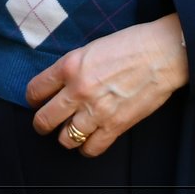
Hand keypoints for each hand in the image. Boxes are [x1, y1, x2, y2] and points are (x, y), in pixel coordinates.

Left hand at [25, 15, 188, 157]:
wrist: (161, 54)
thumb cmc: (129, 45)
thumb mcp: (90, 48)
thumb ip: (71, 67)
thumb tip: (58, 84)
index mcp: (69, 66)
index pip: (35, 91)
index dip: (33, 98)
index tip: (37, 101)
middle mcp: (78, 90)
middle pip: (44, 120)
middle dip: (42, 123)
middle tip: (46, 122)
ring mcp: (96, 111)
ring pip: (65, 139)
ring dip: (66, 136)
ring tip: (71, 131)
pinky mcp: (115, 126)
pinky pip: (91, 149)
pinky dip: (87, 148)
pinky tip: (89, 139)